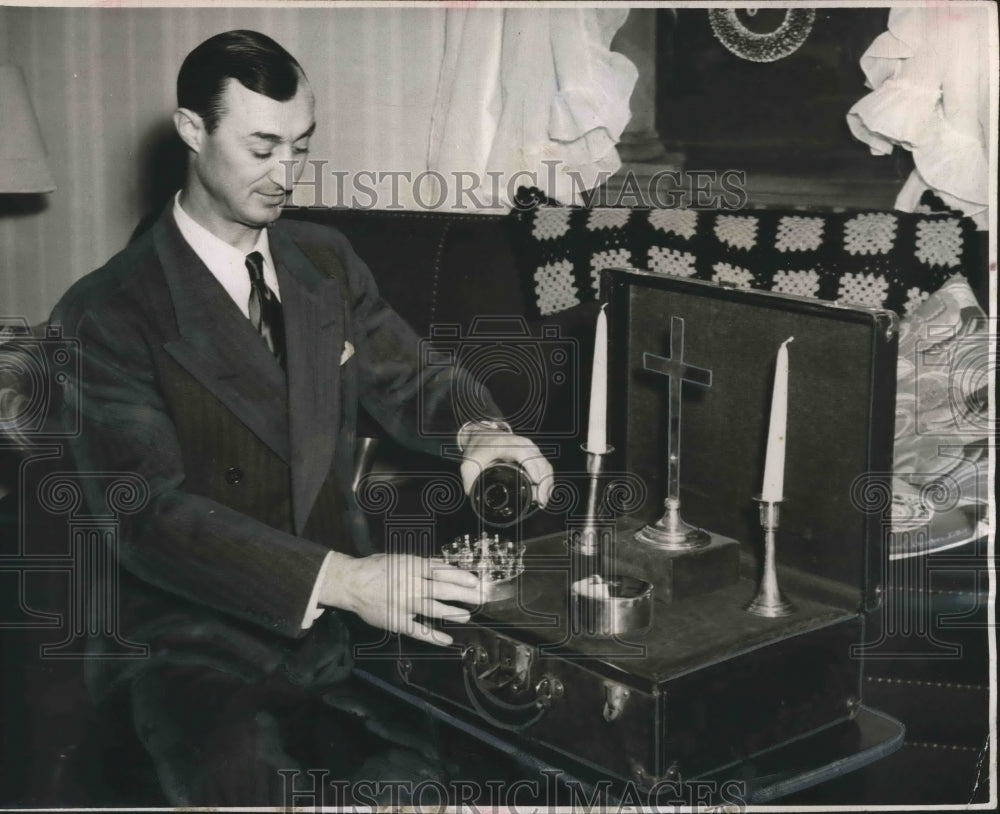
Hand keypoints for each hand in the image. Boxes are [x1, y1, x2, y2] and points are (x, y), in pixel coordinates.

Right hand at [320, 552, 481, 645]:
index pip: (442, 571)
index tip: (475, 580)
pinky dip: (433, 636)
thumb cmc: (376, 568)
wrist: (351, 584)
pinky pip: (418, 630)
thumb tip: (444, 567)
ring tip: (467, 615)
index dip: (461, 576)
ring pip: (434, 609)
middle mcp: (412, 585)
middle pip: (443, 589)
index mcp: (412, 567)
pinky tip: (447, 640)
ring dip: (453, 613)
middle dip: (465, 594)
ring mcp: (405, 605)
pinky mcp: (398, 621)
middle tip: (481, 597)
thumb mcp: (400, 559)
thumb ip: (421, 565)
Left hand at [459, 430, 553, 506]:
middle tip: (540, 501)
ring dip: (547, 483)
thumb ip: (469, 480)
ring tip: (542, 500)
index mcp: (506, 445)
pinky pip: (544, 465)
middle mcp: (522, 444)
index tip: (535, 482)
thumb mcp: (468, 464)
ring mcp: (529, 447)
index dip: (532, 467)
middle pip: (539, 461)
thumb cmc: (477, 447)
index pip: (524, 454)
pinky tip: (545, 491)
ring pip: (545, 464)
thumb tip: (473, 497)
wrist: (482, 435)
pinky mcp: (533, 453)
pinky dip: (547, 479)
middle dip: (543, 482)